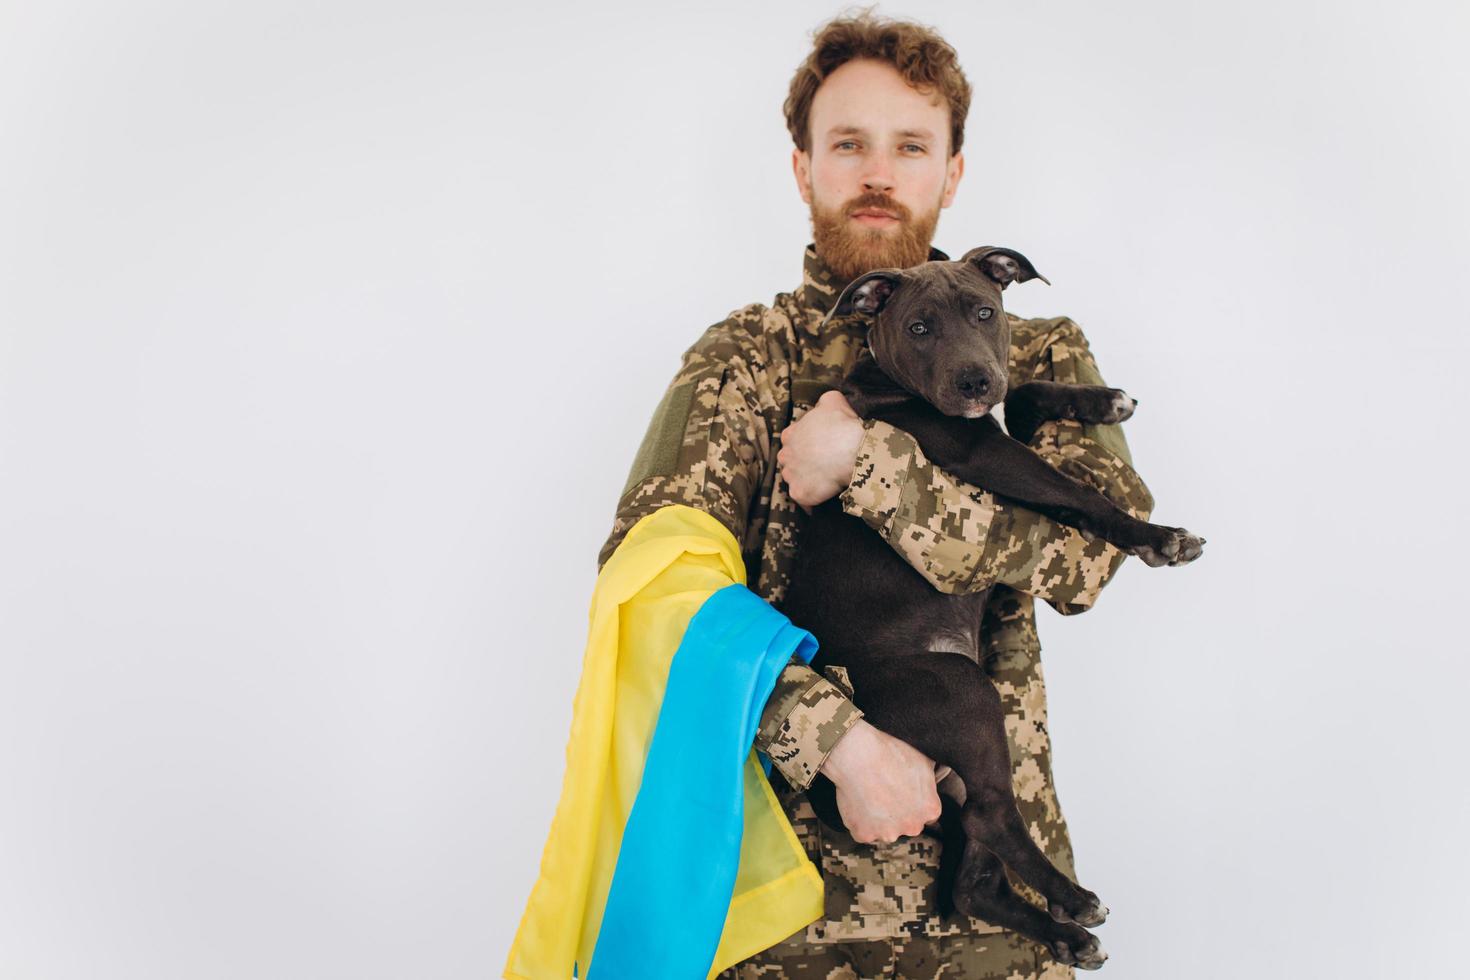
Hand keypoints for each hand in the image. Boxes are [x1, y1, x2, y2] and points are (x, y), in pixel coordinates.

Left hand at [777, 390, 864, 509]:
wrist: (854, 450)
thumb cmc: (843, 424)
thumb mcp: (832, 401)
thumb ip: (822, 402)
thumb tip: (823, 404)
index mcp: (789, 434)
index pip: (790, 439)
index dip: (805, 443)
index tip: (818, 446)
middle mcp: (785, 455)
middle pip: (789, 461)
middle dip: (801, 462)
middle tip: (821, 464)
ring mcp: (791, 476)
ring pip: (794, 480)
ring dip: (805, 480)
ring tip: (824, 480)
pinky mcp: (800, 494)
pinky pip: (803, 499)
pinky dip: (811, 500)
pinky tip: (823, 496)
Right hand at [819, 718, 942, 843]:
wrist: (858, 753)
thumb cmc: (891, 752)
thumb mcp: (923, 760)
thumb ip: (930, 781)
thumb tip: (932, 782)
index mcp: (930, 809)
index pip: (926, 814)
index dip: (914, 802)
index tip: (903, 792)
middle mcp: (912, 826)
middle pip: (906, 824)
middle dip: (898, 813)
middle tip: (885, 791)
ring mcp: (888, 833)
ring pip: (884, 830)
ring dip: (878, 819)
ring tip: (868, 794)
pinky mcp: (864, 834)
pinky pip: (862, 831)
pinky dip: (859, 821)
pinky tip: (857, 801)